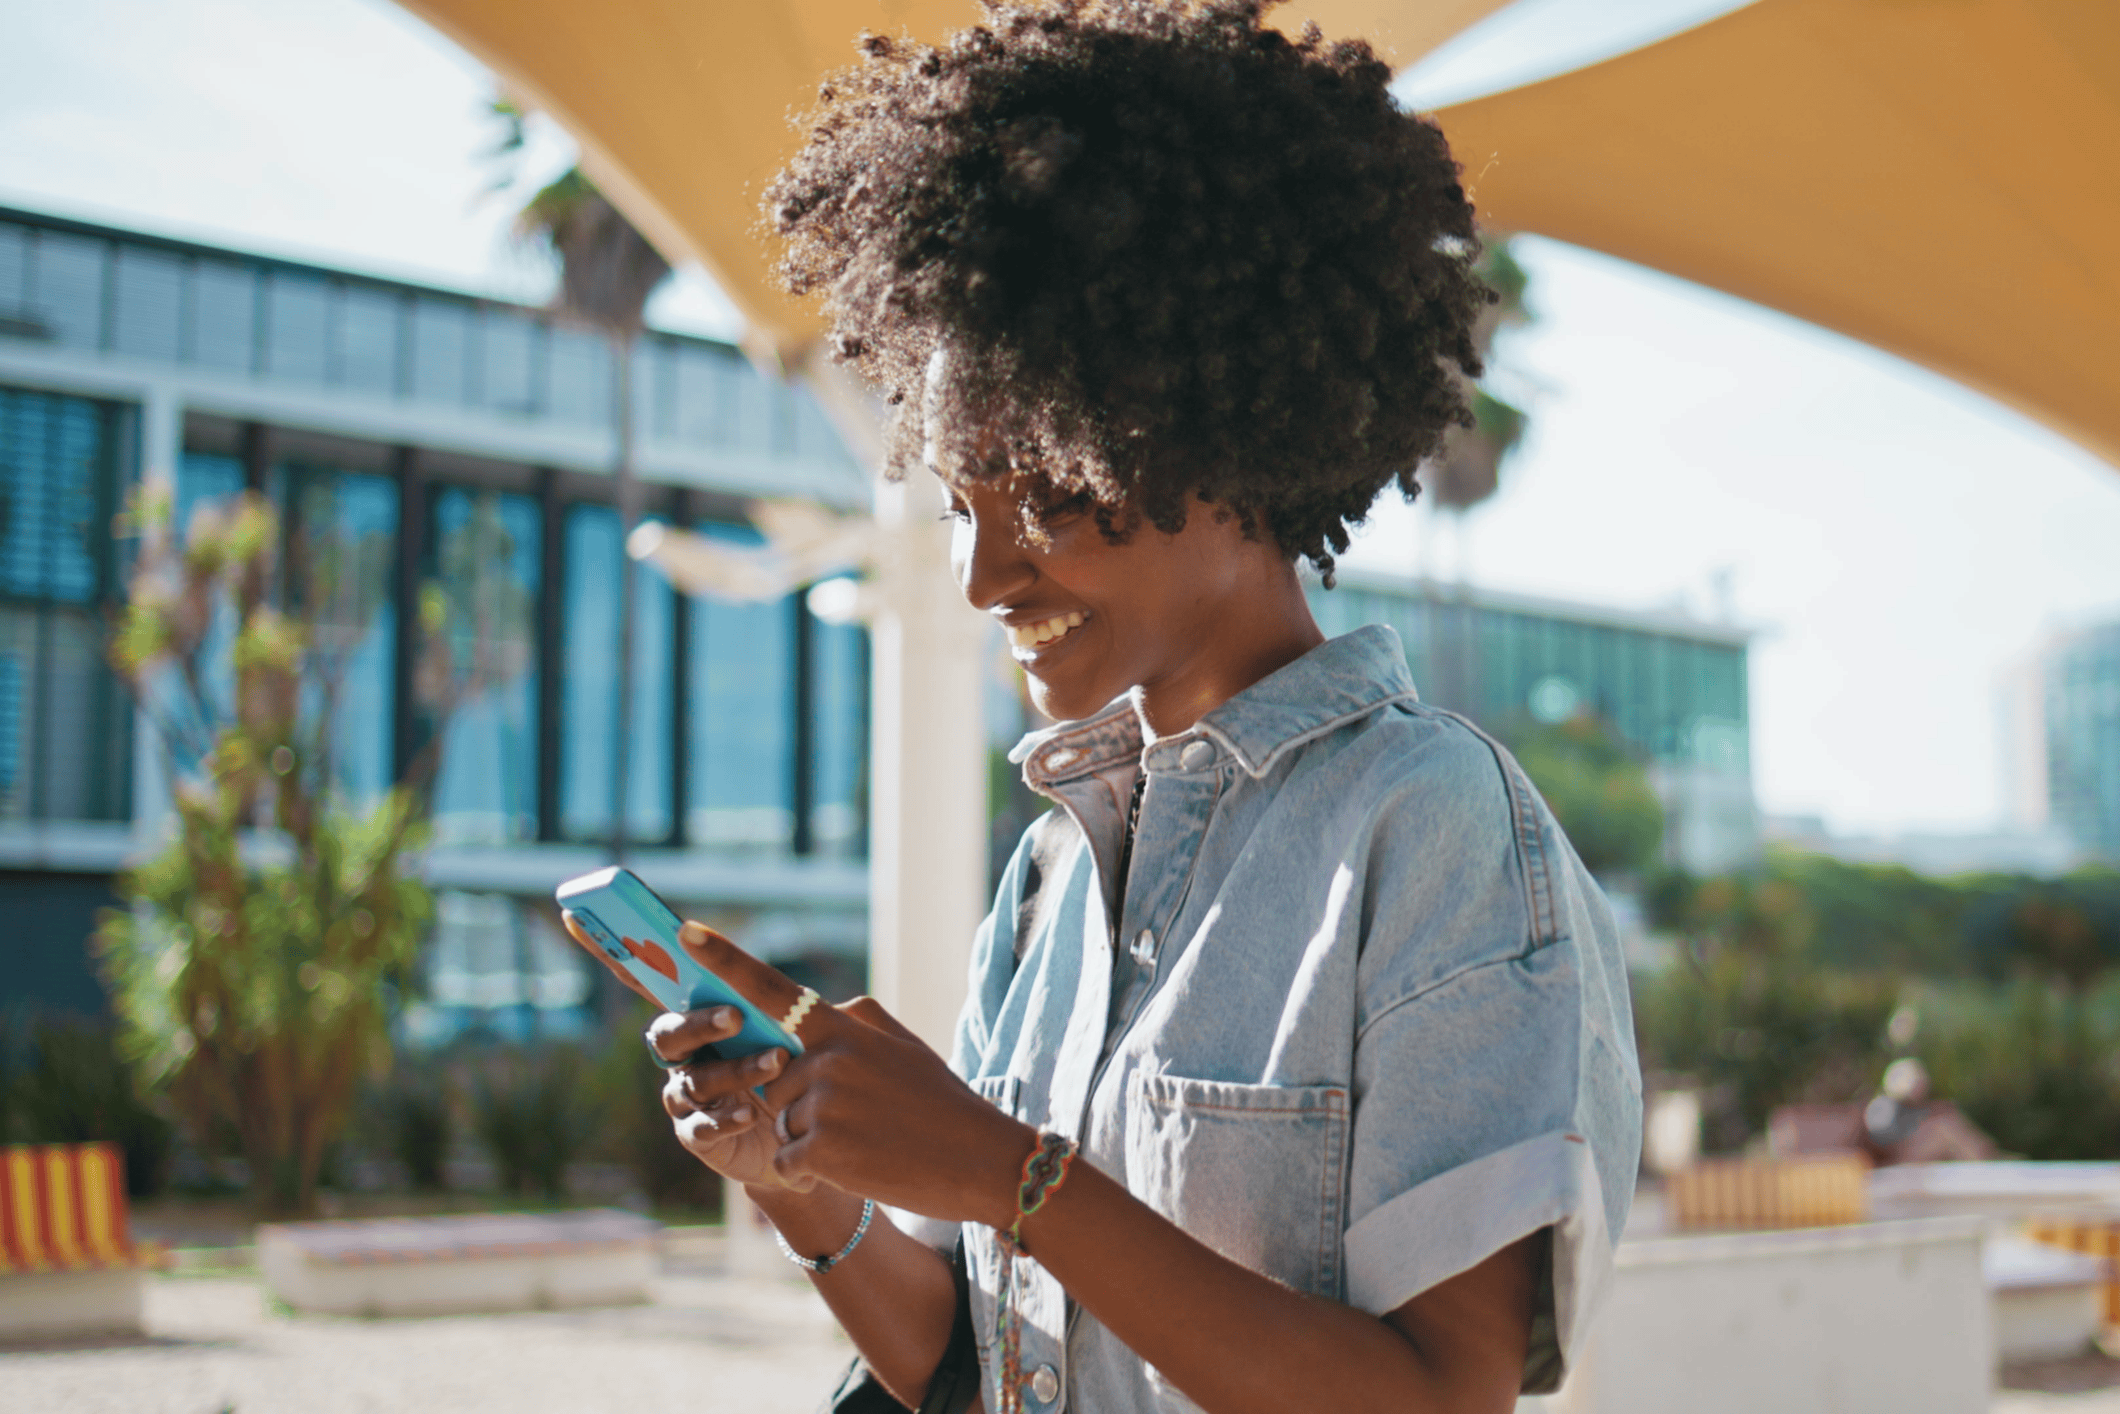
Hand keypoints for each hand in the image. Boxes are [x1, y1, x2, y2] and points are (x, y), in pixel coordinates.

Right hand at [558, 912, 803, 1192]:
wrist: (819, 1142)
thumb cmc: (806, 1072)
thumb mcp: (801, 1030)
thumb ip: (779, 1005)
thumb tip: (768, 988)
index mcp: (700, 1013)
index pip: (647, 976)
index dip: (608, 950)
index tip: (576, 914)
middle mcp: (684, 1054)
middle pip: (668, 1032)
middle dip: (698, 1022)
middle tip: (735, 1016)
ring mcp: (687, 1096)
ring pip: (689, 1079)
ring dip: (731, 1069)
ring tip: (776, 1066)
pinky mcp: (697, 1137)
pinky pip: (698, 1125)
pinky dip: (725, 1116)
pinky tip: (752, 1112)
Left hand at [671, 921, 1034, 1228]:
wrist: (982, 1159)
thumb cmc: (944, 1105)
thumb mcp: (903, 1048)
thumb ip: (857, 1024)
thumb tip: (827, 1007)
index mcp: (844, 1028)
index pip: (773, 989)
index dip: (726, 962)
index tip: (686, 932)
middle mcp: (828, 1057)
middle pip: (774, 1082)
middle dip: (802, 1105)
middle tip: (862, 1119)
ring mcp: (822, 1102)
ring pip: (781, 1124)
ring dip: (811, 1142)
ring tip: (866, 1143)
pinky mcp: (820, 1148)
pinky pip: (787, 1162)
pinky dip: (812, 1174)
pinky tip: (857, 1168)